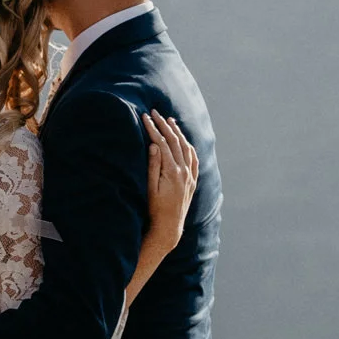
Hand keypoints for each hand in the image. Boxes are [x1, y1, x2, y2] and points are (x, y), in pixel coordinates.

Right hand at [144, 110, 197, 257]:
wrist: (169, 226)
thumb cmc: (154, 208)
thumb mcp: (149, 187)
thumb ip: (152, 165)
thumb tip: (154, 145)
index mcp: (172, 171)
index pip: (162, 143)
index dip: (153, 129)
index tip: (145, 117)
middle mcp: (184, 172)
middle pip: (174, 141)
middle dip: (164, 125)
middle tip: (155, 112)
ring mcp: (190, 176)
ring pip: (186, 147)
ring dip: (177, 132)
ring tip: (170, 121)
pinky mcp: (192, 181)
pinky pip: (193, 158)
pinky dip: (188, 146)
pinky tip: (184, 141)